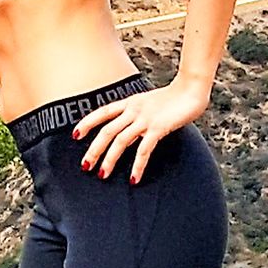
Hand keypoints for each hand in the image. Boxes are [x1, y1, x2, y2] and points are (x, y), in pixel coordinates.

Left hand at [73, 81, 208, 182]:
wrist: (192, 88)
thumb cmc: (174, 98)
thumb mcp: (149, 107)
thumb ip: (136, 122)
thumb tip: (126, 142)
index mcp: (130, 102)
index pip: (102, 112)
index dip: (87, 123)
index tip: (75, 136)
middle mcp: (133, 109)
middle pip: (107, 130)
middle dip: (94, 149)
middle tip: (85, 166)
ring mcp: (145, 118)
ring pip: (120, 140)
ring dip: (109, 159)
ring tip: (102, 175)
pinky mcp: (158, 128)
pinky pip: (144, 150)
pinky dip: (137, 166)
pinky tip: (133, 179)